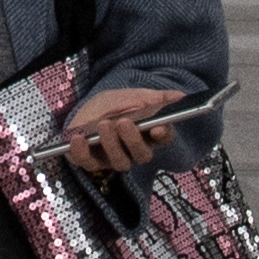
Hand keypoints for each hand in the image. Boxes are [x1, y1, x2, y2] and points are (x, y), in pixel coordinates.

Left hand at [61, 80, 186, 172]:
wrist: (91, 109)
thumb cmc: (118, 104)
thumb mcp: (136, 95)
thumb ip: (158, 97)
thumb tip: (181, 96)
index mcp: (151, 134)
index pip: (164, 138)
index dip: (163, 134)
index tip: (158, 128)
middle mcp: (135, 151)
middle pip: (142, 154)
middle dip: (133, 139)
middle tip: (123, 122)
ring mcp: (114, 158)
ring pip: (119, 162)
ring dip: (111, 144)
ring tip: (104, 124)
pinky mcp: (92, 161)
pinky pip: (87, 163)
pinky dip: (82, 152)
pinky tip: (77, 137)